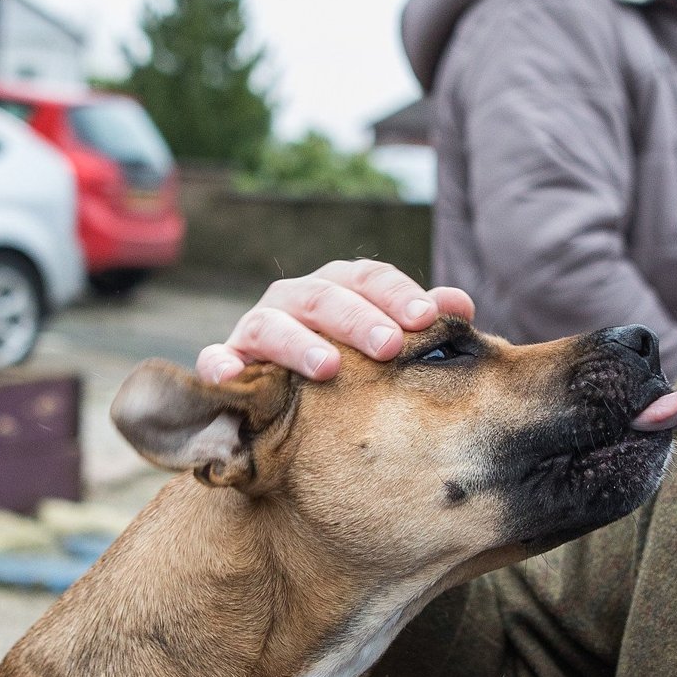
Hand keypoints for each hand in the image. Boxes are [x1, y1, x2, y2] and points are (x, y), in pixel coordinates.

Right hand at [196, 261, 474, 382]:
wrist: (290, 399)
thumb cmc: (354, 363)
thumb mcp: (388, 338)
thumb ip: (420, 320)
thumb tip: (460, 304)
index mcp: (339, 287)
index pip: (368, 277)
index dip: (398, 293)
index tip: (430, 316)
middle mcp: (295, 300)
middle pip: (324, 296)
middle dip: (358, 318)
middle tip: (391, 345)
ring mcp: (257, 330)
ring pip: (271, 324)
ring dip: (299, 343)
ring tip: (328, 367)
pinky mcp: (227, 362)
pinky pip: (216, 360)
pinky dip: (221, 365)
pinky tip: (234, 376)